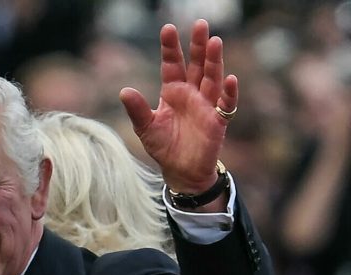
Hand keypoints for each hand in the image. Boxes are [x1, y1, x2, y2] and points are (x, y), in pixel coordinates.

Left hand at [120, 19, 237, 194]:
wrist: (181, 171)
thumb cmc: (163, 147)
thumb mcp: (146, 128)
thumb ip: (137, 110)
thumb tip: (124, 91)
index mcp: (172, 92)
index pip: (172, 65)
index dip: (170, 48)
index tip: (167, 28)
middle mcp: (191, 94)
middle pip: (196, 65)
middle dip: (197, 46)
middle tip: (200, 24)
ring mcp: (206, 106)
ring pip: (212, 78)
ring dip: (214, 61)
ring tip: (215, 42)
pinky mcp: (218, 121)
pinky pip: (226, 104)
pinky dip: (228, 93)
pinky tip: (230, 79)